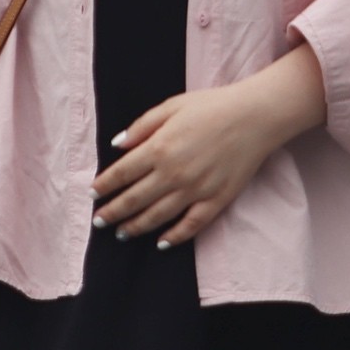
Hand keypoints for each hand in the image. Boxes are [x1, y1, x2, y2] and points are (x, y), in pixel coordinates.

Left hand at [92, 49, 329, 247]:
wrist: (255, 116)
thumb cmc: (212, 106)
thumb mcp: (171, 106)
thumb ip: (142, 126)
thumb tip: (117, 145)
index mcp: (159, 148)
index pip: (121, 174)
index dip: (104, 185)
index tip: (93, 193)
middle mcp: (173, 173)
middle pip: (134, 200)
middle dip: (113, 212)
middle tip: (99, 221)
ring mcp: (195, 190)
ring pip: (158, 216)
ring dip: (136, 227)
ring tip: (122, 233)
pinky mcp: (216, 200)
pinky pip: (191, 225)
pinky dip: (175, 237)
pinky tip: (162, 243)